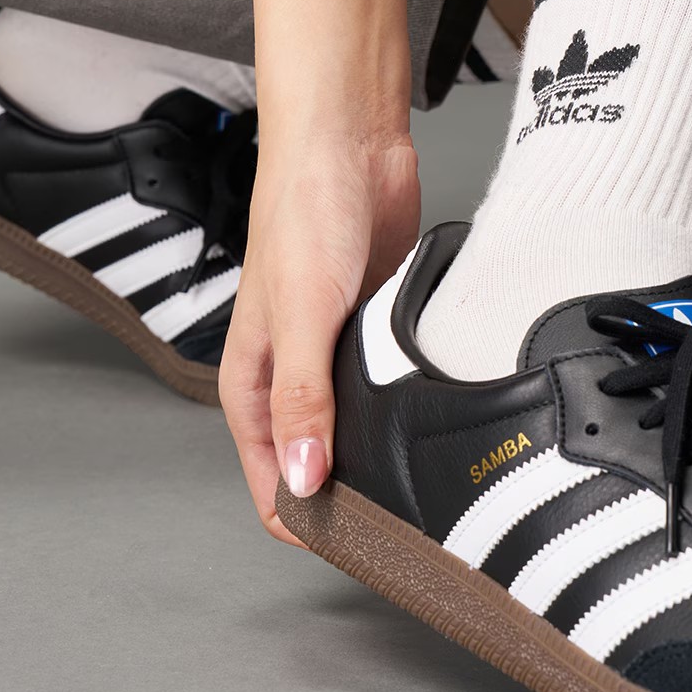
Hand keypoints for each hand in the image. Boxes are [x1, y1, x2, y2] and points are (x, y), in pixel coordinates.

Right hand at [220, 128, 420, 544]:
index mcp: (253, 386)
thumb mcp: (302, 314)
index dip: (307, 523)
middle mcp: (293, 382)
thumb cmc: (303, 212)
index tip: (359, 548)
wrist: (349, 143)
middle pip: (315, 469)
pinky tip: (437, 426)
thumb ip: (303, 399)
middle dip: (351, 503)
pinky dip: (406, 415)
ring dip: (381, 461)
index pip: (273, 485)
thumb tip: (306, 479)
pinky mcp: (376, 338)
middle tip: (409, 532)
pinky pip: (388, 395)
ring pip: (355, 436)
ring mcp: (337, 362)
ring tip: (428, 491)